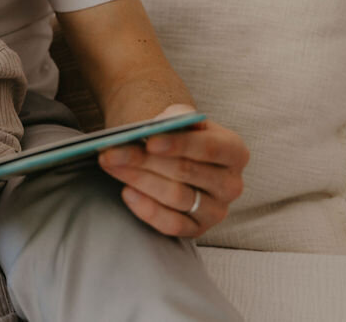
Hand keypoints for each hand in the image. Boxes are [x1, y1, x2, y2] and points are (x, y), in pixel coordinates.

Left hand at [98, 104, 248, 237]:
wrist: (175, 160)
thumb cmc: (177, 138)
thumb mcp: (181, 121)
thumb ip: (177, 118)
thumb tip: (164, 122)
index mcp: (234, 151)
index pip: (209, 148)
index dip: (179, 144)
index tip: (149, 140)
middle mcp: (231, 184)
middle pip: (185, 172)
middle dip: (144, 160)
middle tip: (111, 152)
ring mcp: (217, 210)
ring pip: (176, 197)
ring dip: (138, 180)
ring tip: (111, 166)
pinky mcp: (198, 229)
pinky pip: (172, 225)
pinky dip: (147, 209)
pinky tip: (127, 192)